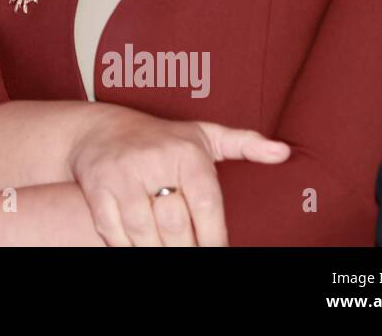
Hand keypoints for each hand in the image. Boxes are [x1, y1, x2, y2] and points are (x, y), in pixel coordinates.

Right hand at [69, 105, 288, 246]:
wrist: (99, 130)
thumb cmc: (160, 140)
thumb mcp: (202, 135)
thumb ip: (243, 144)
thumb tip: (284, 152)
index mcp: (185, 152)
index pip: (207, 205)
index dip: (214, 238)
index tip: (216, 252)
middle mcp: (153, 160)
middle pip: (175, 226)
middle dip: (184, 249)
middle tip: (188, 252)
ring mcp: (121, 175)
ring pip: (143, 232)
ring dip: (154, 249)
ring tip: (164, 250)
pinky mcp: (97, 187)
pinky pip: (112, 231)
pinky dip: (125, 246)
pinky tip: (138, 246)